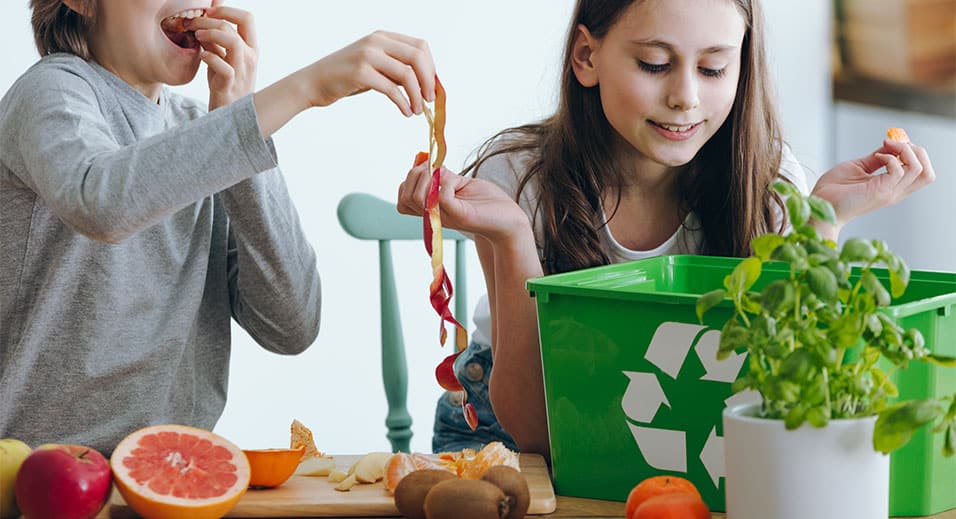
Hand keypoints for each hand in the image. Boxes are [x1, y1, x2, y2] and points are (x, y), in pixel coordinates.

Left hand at [191, 1, 257, 109]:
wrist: (230, 114)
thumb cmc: (225, 83)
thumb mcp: (223, 56)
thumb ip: (218, 37)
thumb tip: (207, 14)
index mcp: (251, 48)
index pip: (247, 18)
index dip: (226, 10)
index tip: (208, 14)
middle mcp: (250, 58)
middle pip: (234, 26)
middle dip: (208, 20)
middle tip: (192, 24)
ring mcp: (241, 72)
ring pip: (233, 42)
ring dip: (210, 34)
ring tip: (197, 37)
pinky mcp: (229, 86)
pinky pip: (224, 68)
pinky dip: (210, 58)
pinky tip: (201, 56)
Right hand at [305, 31, 435, 116]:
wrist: (313, 82)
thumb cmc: (345, 77)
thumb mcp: (374, 66)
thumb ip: (396, 69)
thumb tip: (426, 84)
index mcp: (382, 37)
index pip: (420, 46)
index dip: (431, 68)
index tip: (431, 87)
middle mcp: (376, 41)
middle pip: (417, 57)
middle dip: (428, 81)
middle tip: (429, 100)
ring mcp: (367, 55)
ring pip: (407, 74)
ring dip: (417, 95)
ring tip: (417, 110)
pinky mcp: (360, 73)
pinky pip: (392, 89)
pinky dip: (403, 103)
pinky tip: (405, 112)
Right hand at [397, 163, 529, 240]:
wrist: (509, 222)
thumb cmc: (487, 202)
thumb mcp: (459, 184)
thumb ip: (441, 176)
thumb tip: (425, 161)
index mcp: (431, 208)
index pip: (402, 196)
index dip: (409, 179)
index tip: (428, 169)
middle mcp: (434, 215)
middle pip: (405, 194)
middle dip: (416, 174)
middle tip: (437, 171)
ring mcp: (445, 217)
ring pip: (417, 197)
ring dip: (428, 179)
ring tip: (448, 178)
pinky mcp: (460, 216)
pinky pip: (441, 196)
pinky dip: (447, 183)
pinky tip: (458, 185)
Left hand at [811, 138, 934, 232]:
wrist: (819, 205)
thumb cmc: (834, 190)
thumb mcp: (858, 168)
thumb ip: (876, 159)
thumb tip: (889, 145)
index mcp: (892, 187)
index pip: (922, 172)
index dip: (915, 153)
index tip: (894, 143)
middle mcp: (894, 192)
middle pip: (928, 172)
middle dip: (917, 151)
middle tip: (895, 144)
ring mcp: (889, 193)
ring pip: (918, 169)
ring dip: (904, 151)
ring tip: (885, 147)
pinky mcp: (880, 192)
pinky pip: (899, 170)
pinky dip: (890, 158)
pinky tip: (875, 157)